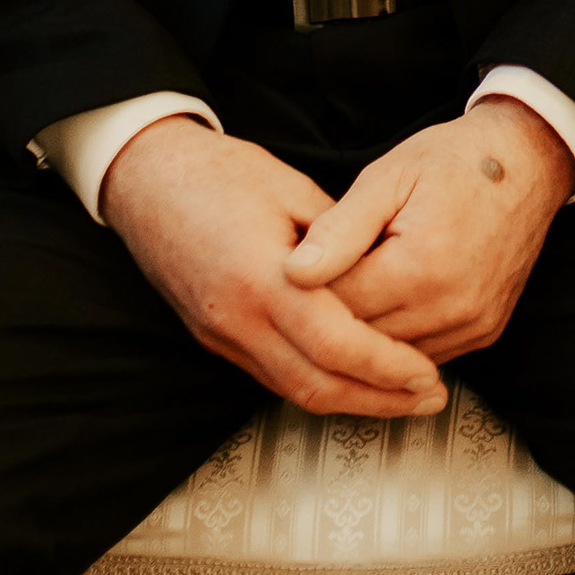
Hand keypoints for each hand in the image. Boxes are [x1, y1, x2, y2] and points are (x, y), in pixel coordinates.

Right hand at [98, 115, 447, 415]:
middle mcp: (236, 319)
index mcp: (260, 278)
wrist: (146, 179)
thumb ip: (341, 239)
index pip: (335, 344)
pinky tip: (352, 379)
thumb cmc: (219, 173)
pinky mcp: (214, 338)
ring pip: (293, 390)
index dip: (387, 367)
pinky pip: (272, 376)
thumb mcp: (292, 190)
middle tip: (428, 398)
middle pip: (316, 385)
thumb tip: (385, 273)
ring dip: (352, 401)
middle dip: (379, 399)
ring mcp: (220, 335)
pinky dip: (318, 384)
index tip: (426, 375)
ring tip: (401, 396)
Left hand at [282, 99, 573, 362]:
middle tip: (320, 277)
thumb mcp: (388, 177)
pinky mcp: (485, 333)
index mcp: (422, 265)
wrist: (528, 163)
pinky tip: (389, 302)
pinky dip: (399, 337)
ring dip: (366, 330)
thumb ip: (339, 229)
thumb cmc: (455, 161)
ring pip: (390, 357)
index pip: (338, 306)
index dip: (309, 288)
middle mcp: (453, 306)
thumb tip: (293, 272)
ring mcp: (473, 325)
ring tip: (357, 285)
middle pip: (362, 338)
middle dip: (334, 312)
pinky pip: (423, 355)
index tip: (299, 265)